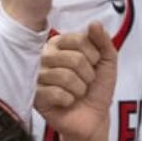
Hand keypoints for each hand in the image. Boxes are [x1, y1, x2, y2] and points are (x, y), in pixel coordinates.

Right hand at [35, 21, 115, 140]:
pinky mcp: (34, 95)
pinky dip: (69, 100)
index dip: (93, 55)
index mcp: (59, 44)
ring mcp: (37, 75)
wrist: (93, 117)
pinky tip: (66, 102)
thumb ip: (102, 41)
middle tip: (86, 83)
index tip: (94, 65)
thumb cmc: (97, 87)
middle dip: (88, 75)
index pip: (77, 39)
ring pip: (65, 77)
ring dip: (80, 89)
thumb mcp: (107, 61)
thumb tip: (95, 23)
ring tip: (77, 93)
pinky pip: (56, 93)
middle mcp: (45, 56)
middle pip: (73, 59)